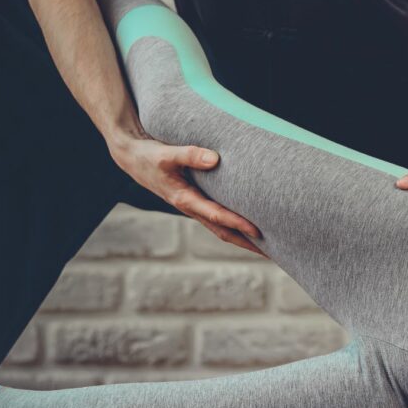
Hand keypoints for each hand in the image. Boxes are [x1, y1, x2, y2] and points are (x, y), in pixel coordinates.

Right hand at [109, 132, 264, 256]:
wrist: (133, 158)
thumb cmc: (149, 156)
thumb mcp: (166, 154)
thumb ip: (190, 155)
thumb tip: (216, 159)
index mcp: (184, 199)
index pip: (216, 215)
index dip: (237, 223)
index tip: (258, 230)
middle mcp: (191, 208)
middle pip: (223, 232)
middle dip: (247, 243)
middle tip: (273, 253)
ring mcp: (194, 206)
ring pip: (222, 228)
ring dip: (243, 239)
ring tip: (269, 246)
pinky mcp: (196, 201)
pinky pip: (218, 218)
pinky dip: (235, 225)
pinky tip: (250, 227)